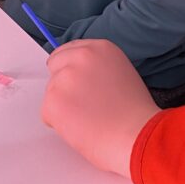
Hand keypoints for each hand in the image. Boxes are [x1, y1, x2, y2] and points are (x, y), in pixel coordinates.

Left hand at [42, 39, 158, 177]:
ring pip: (51, 91)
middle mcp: (81, 57)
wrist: (137, 135)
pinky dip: (58, 123)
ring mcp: (65, 78)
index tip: (77, 82)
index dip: (71, 68)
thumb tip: (79, 76)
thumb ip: (98, 67)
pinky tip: (81, 127)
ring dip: (63, 105)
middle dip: (63, 83)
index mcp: (100, 48)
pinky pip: (47, 112)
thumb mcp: (121, 72)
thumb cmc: (134, 112)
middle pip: (55, 66)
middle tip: (82, 104)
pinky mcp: (53, 101)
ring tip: (88, 118)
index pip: (69, 49)